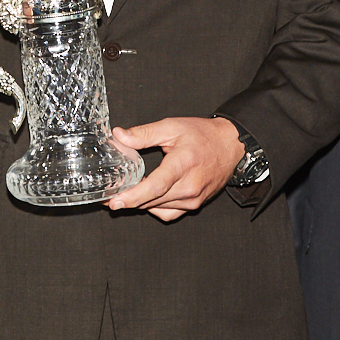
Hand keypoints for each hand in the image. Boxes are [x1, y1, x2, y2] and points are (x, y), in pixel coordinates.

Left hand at [105, 116, 245, 220]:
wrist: (230, 145)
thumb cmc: (203, 135)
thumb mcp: (172, 127)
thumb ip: (143, 133)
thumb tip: (119, 135)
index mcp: (182, 165)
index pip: (154, 187)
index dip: (132, 196)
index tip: (115, 201)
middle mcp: (189, 186)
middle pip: (152, 200)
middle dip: (129, 200)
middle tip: (109, 196)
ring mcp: (193, 198)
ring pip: (158, 208)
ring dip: (141, 203)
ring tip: (127, 193)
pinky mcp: (195, 204)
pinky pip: (169, 213)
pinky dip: (155, 207)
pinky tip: (147, 197)